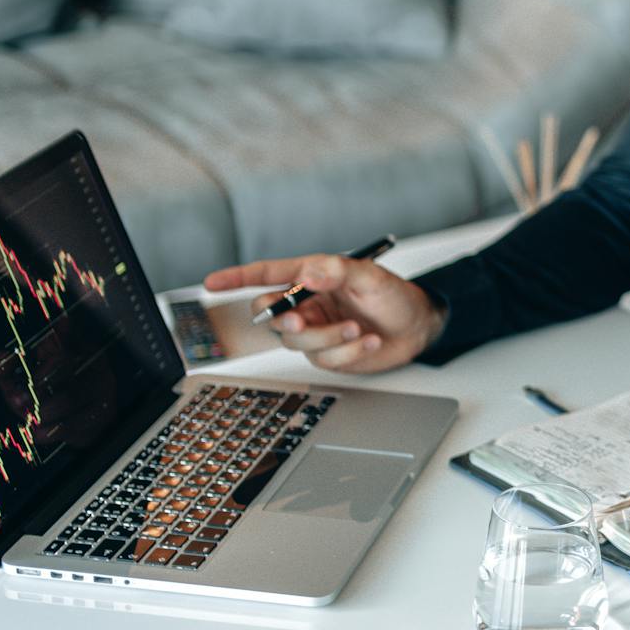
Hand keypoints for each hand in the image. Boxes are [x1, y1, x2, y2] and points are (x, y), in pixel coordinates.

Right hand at [203, 253, 446, 373]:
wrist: (418, 327)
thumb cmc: (393, 295)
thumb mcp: (370, 276)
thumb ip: (338, 270)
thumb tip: (308, 274)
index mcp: (311, 277)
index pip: (267, 275)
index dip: (236, 278)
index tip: (211, 282)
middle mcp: (307, 304)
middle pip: (269, 315)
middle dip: (282, 319)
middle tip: (302, 319)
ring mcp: (315, 330)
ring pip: (296, 341)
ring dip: (328, 337)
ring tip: (359, 328)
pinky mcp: (328, 354)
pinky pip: (323, 359)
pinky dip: (348, 352)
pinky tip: (370, 340)